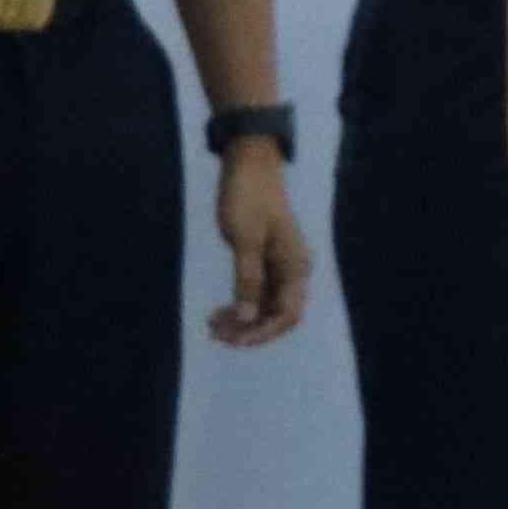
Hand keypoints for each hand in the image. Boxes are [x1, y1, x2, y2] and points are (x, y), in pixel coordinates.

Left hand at [207, 145, 309, 345]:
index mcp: (295, 266)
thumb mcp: (244, 241)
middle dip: (250, 330)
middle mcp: (293, 270)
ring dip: (242, 320)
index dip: (262, 332)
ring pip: (265, 307)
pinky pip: (257, 294)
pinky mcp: (266, 261)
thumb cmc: (248, 200)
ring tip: (211, 325)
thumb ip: (246, 280)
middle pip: (278, 315)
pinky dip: (240, 306)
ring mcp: (281, 267)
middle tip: (216, 334)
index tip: (234, 340)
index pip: (287, 314)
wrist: (250, 168)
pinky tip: (218, 311)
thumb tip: (246, 317)